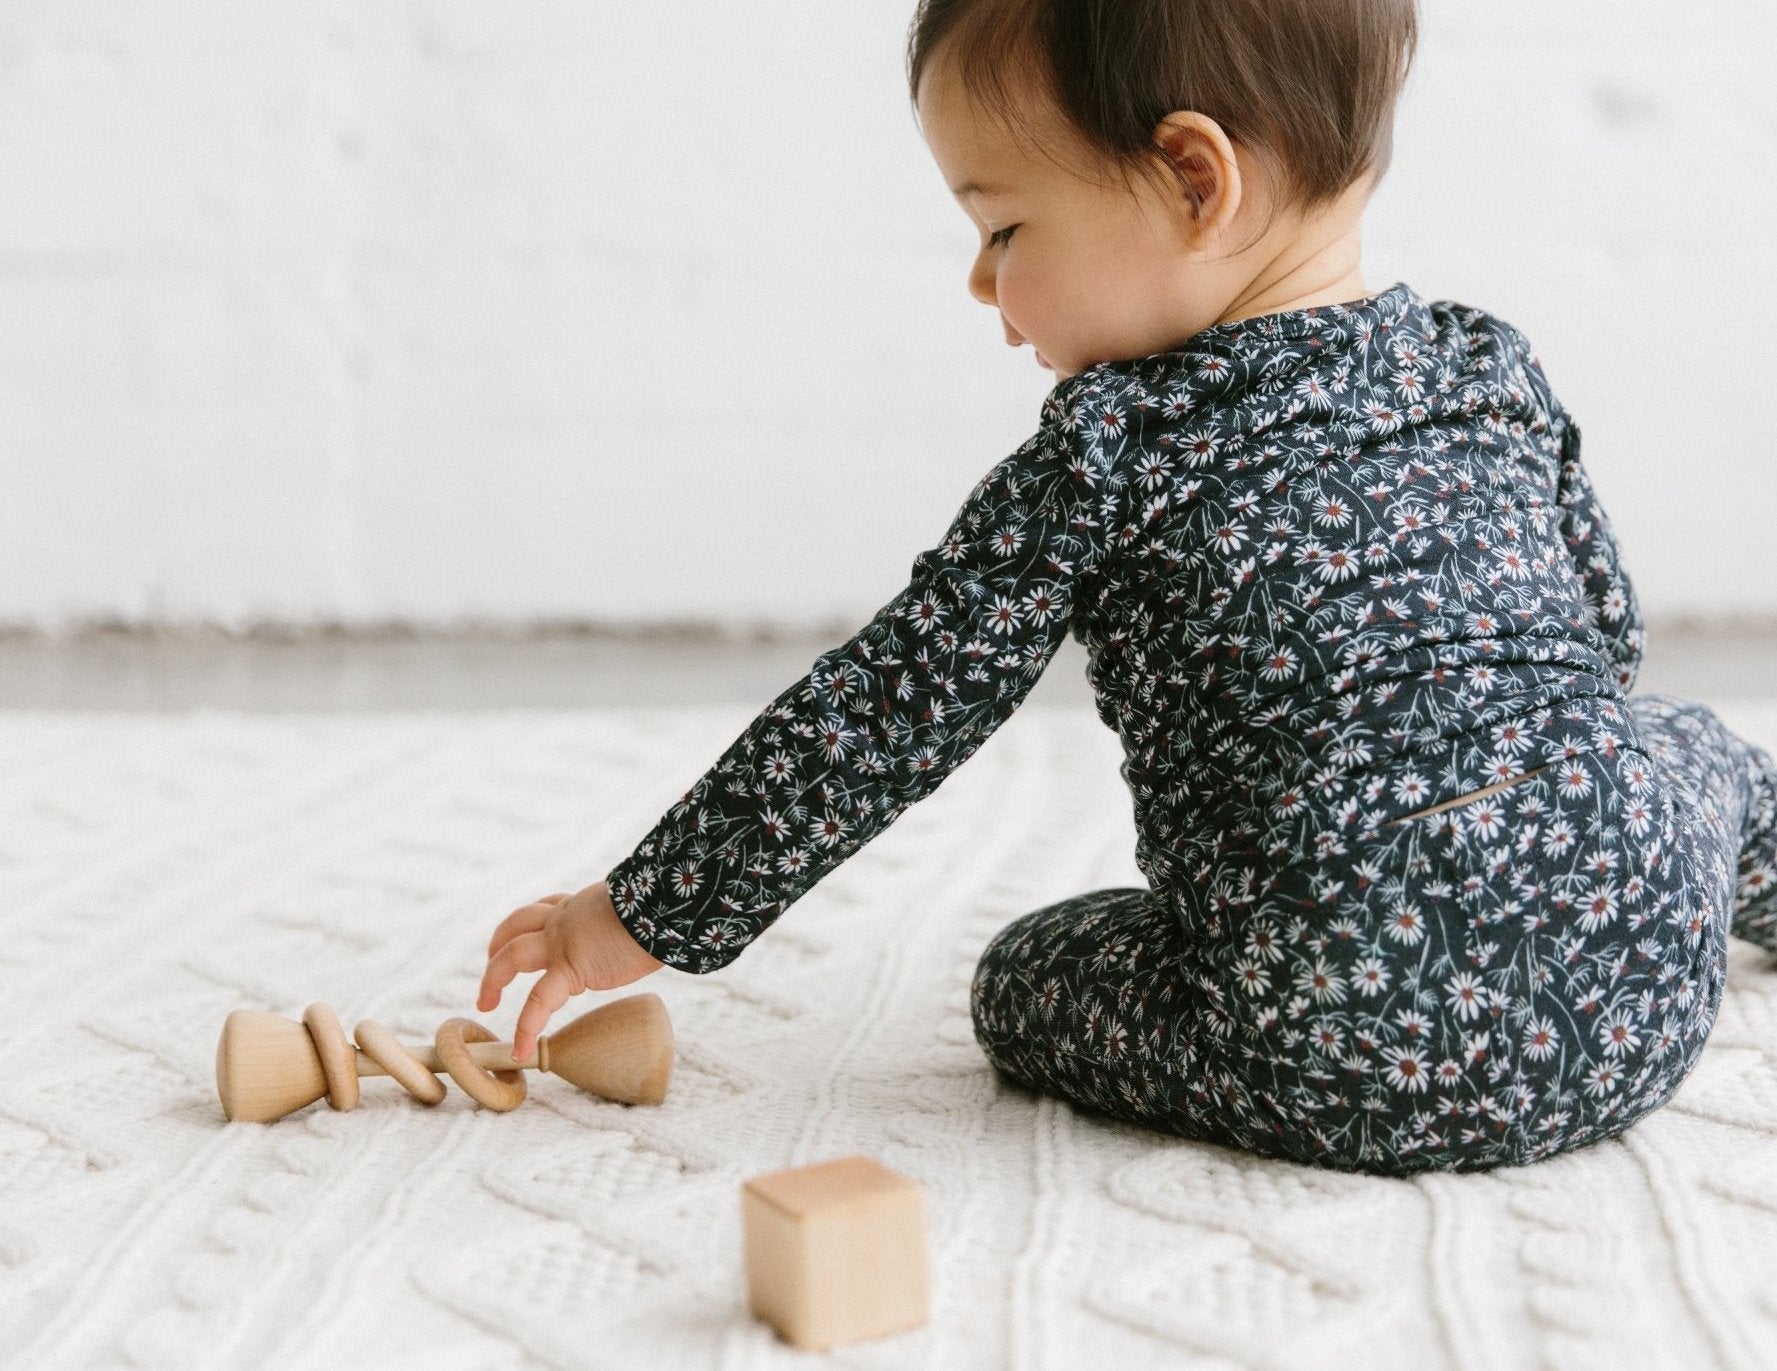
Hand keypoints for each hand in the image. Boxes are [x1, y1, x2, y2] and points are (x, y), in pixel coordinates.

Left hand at [477, 880, 665, 1062]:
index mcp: (579, 904)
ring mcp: (560, 942)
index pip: (546, 908)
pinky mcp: (569, 968)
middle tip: (493, 968)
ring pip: (510, 956)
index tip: (532, 935)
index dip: (532, 923)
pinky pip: (538, 1002)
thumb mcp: (639, 908)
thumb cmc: (663, 906)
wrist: (661, 905)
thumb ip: (633, 922)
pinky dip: (526, 1028)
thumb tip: (657, 934)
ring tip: (486, 1003)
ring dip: (492, 979)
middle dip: (497, 947)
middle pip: (515, 926)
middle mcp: (562, 919)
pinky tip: (522, 1050)